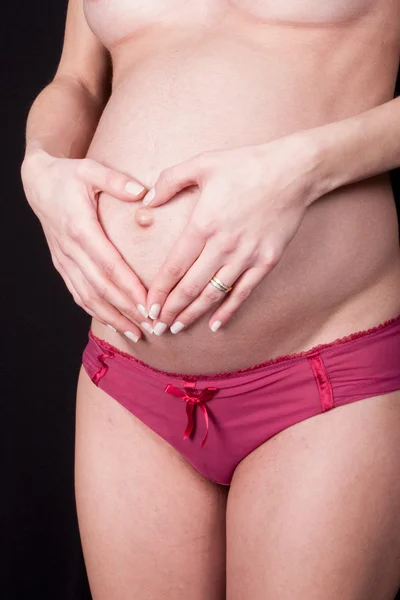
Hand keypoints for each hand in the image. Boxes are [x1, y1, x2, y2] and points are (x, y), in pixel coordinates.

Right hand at [21, 150, 152, 341]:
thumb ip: (117, 180)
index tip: (148, 303)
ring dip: (112, 317)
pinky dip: (95, 310)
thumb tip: (142, 192)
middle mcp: (70, 249)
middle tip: (151, 326)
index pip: (109, 265)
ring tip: (136, 333)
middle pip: (101, 287)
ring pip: (88, 296)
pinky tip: (112, 322)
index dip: (129, 287)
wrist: (37, 183)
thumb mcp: (91, 169)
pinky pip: (78, 293)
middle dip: (126, 310)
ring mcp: (64, 260)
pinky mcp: (62, 265)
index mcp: (80, 228)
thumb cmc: (68, 176)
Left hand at [143, 133, 320, 333]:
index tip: (147, 307)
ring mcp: (246, 257)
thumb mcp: (202, 162)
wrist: (294, 171)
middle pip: (190, 288)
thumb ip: (169, 180)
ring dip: (193, 315)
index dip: (159, 292)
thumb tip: (146, 201)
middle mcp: (222, 246)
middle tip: (156, 327)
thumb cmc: (246, 164)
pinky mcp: (266, 262)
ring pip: (213, 295)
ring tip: (176, 329)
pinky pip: (243, 292)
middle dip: (170, 311)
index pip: (174, 267)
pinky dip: (228, 311)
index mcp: (203, 224)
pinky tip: (215, 324)